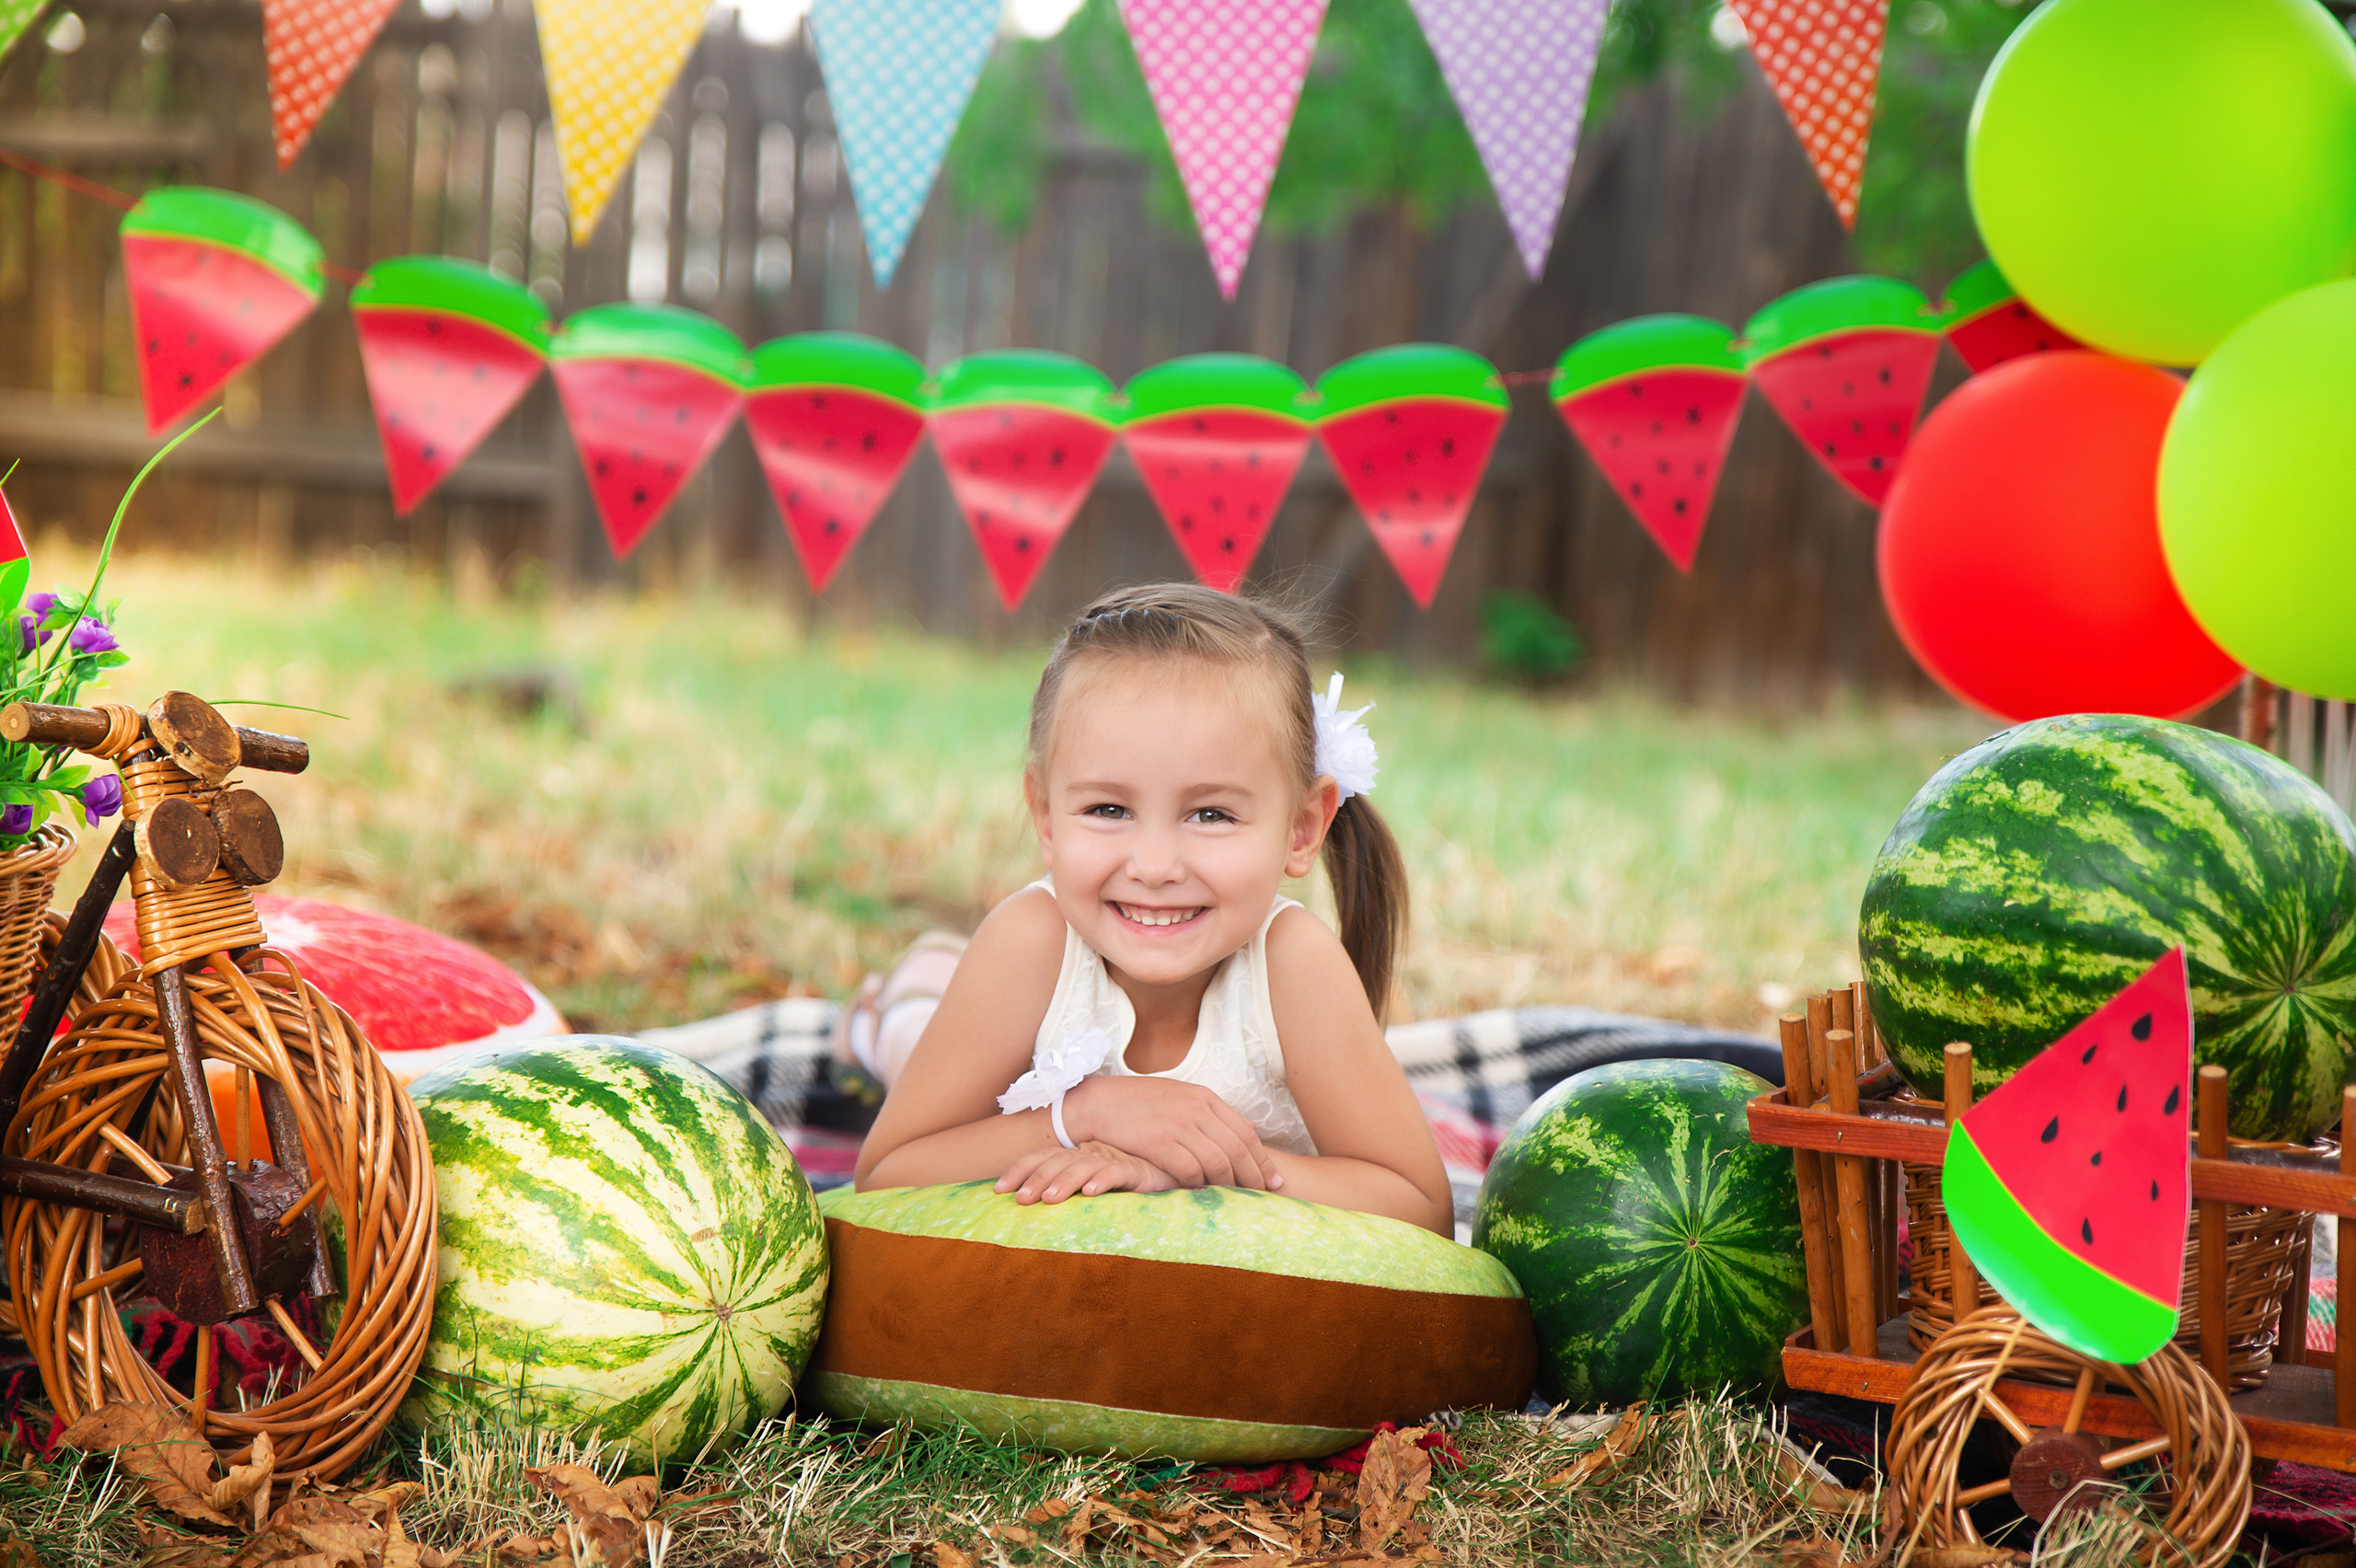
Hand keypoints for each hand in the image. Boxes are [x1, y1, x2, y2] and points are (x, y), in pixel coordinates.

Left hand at [997, 1141, 1176, 1202]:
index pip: (1041, 1156)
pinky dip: (1104, 1179)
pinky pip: (1119, 1172)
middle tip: (1021, 1199)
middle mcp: (1090, 1153)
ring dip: (1065, 1181)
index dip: (1019, 1169)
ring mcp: (1113, 1159)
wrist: (1166, 1172)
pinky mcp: (1138, 1170)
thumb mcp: (1086, 1186)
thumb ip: (1062, 1191)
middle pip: (1058, 1160)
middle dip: (1037, 1178)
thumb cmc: (1121, 1183)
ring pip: (1084, 1165)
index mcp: (1075, 1155)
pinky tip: (1092, 1192)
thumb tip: (1024, 1208)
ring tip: (1050, 1199)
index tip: (998, 1189)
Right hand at [1060, 1076, 1281, 1190]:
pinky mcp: (1160, 1142)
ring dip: (1229, 1185)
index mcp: (1204, 1098)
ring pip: (1218, 1161)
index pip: (1245, 1131)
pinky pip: (1190, 1169)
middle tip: (1261, 1197)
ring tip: (1235, 1202)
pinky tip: (1202, 1196)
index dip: (1262, 1159)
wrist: (1098, 1102)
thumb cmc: (1138, 1103)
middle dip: (1253, 1176)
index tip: (1272, 1180)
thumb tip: (1246, 1130)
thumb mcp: (1180, 1097)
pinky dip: (1200, 1186)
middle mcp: (1196, 1109)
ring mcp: (1178, 1124)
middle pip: (1238, 1148)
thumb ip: (1210, 1114)